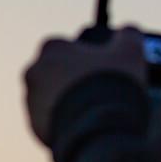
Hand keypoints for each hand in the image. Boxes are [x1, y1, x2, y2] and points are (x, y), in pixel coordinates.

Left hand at [23, 27, 145, 144]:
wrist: (97, 129)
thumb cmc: (111, 84)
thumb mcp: (130, 52)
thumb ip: (128, 35)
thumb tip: (128, 32)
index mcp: (53, 47)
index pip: (68, 47)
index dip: (87, 57)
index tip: (102, 68)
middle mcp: (34, 71)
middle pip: (56, 72)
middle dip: (74, 79)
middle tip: (98, 91)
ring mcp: (30, 99)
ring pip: (51, 97)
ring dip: (67, 101)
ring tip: (92, 111)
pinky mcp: (33, 124)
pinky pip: (49, 120)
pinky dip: (63, 121)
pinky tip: (84, 125)